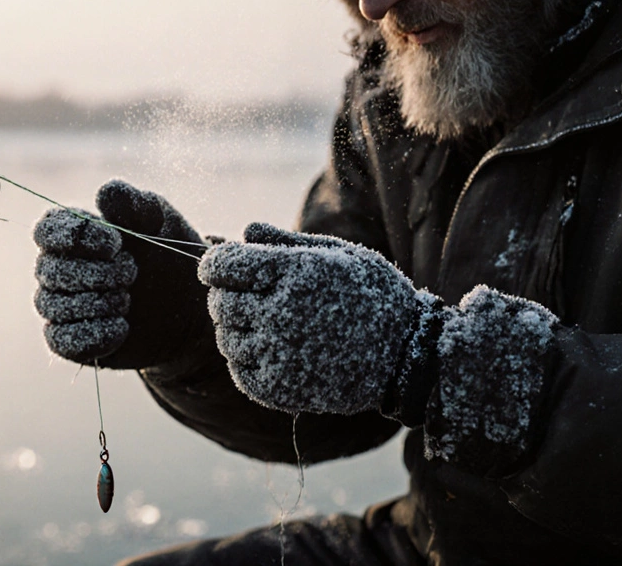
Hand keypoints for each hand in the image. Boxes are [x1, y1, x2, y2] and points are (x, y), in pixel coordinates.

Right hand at [33, 180, 209, 368]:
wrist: (186, 305)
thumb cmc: (166, 254)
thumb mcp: (159, 221)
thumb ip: (134, 204)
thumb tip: (104, 194)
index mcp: (71, 231)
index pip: (47, 230)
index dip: (76, 237)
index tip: (116, 244)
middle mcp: (56, 267)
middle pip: (49, 270)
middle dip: (96, 273)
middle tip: (132, 273)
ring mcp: (60, 305)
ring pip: (53, 306)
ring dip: (97, 303)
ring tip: (128, 300)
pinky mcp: (69, 340)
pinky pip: (61, 341)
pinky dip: (94, 335)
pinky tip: (123, 327)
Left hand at [199, 223, 444, 416]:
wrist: (408, 356)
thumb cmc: (374, 296)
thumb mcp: (339, 254)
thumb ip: (287, 243)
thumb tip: (244, 231)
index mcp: (296, 273)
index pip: (224, 265)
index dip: (213, 264)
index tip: (218, 267)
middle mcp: (283, 312)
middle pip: (220, 303)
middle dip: (223, 296)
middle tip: (243, 296)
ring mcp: (280, 353)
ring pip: (227, 339)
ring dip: (237, 331)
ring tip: (265, 326)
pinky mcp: (282, 389)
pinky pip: (241, 373)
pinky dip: (246, 362)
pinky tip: (270, 351)